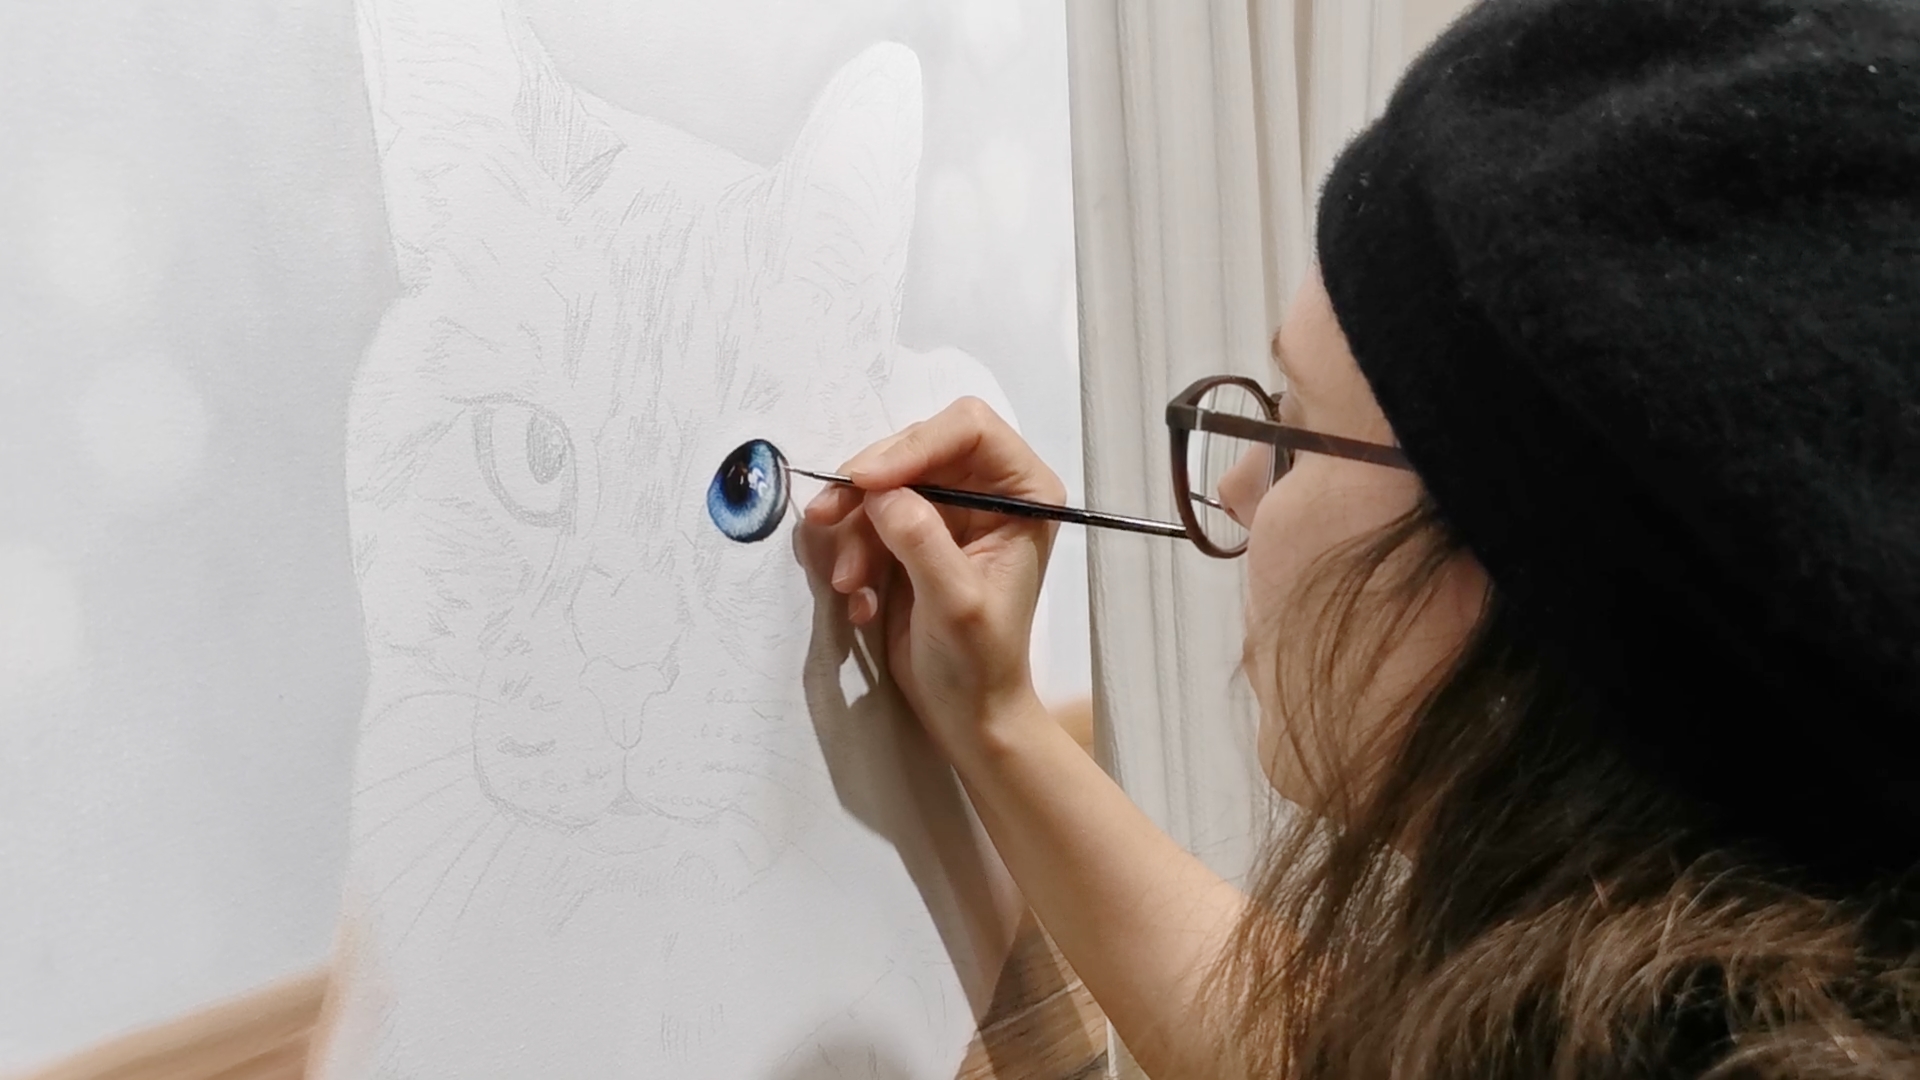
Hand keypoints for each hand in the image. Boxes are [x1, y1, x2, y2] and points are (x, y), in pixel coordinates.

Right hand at [799, 398, 1063, 767]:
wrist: (964, 711)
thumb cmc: (979, 661)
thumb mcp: (955, 601)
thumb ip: (921, 541)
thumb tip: (879, 493)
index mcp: (1023, 491)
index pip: (968, 428)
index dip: (912, 446)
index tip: (864, 483)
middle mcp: (987, 487)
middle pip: (914, 447)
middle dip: (866, 489)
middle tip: (825, 520)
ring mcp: (947, 508)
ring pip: (881, 483)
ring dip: (852, 529)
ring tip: (849, 584)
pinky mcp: (911, 533)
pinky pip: (865, 516)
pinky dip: (851, 551)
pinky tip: (860, 599)